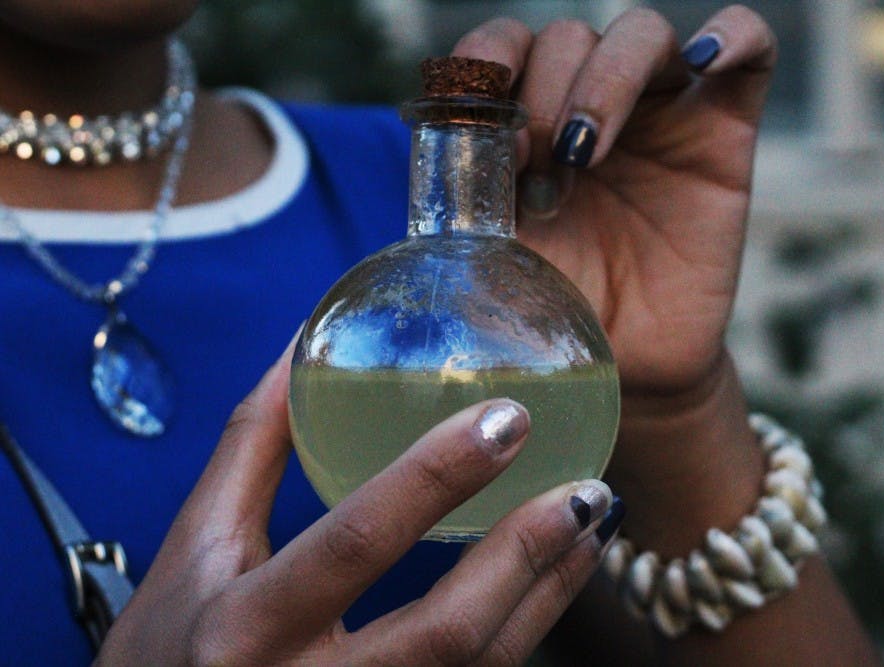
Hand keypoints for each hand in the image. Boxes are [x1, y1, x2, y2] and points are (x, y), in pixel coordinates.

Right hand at [96, 339, 619, 664]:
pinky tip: (557, 575)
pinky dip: (530, 625)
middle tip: (587, 486)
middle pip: (447, 632)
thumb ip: (251, 445)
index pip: (356, 542)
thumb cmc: (170, 646)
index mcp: (246, 627)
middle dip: (527, 553)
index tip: (507, 418)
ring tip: (592, 521)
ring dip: (550, 592)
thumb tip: (301, 346)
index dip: (436, 476)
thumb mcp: (193, 546)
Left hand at [452, 5, 775, 398]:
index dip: (487, 65)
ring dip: (606, 79)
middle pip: (568, 37)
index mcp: (529, 124)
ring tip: (585, 152)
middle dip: (543, 92)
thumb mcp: (496, 257)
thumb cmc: (559, 310)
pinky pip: (751, 52)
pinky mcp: (725, 134)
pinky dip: (734, 36)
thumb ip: (469, 202)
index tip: (487, 134)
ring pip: (641, 33)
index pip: (503, 47)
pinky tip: (706, 61)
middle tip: (538, 167)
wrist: (631, 364)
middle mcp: (591, 107)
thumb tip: (448, 153)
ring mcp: (660, 115)